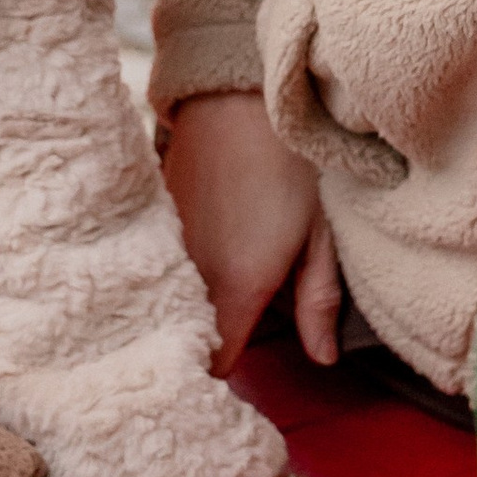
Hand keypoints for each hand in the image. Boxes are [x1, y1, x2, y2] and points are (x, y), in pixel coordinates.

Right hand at [160, 91, 339, 371]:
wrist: (240, 101)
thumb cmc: (292, 166)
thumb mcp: (321, 236)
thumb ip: (319, 302)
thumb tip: (323, 359)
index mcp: (237, 288)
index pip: (217, 365)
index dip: (227, 376)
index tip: (241, 375)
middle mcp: (192, 277)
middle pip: (189, 337)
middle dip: (203, 347)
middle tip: (230, 340)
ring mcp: (167, 251)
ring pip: (170, 304)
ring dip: (186, 310)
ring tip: (212, 299)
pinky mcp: (153, 225)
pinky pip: (157, 271)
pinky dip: (171, 277)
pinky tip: (195, 261)